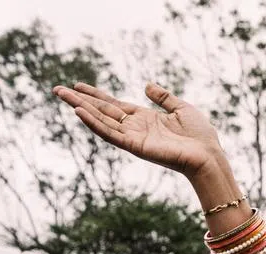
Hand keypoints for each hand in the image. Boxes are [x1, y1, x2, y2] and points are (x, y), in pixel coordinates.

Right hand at [54, 82, 224, 178]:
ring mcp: (133, 138)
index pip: (114, 105)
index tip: (77, 85)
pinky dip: (94, 123)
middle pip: (101, 111)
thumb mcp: (181, 108)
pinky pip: (110, 134)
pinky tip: (80, 112)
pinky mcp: (135, 146)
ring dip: (81, 108)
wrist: (208, 156)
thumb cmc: (200, 136)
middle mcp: (135, 128)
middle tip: (57, 89)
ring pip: (101, 121)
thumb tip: (147, 85)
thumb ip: (163, 97)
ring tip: (63, 96)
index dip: (96, 95)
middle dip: (80, 100)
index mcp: (145, 118)